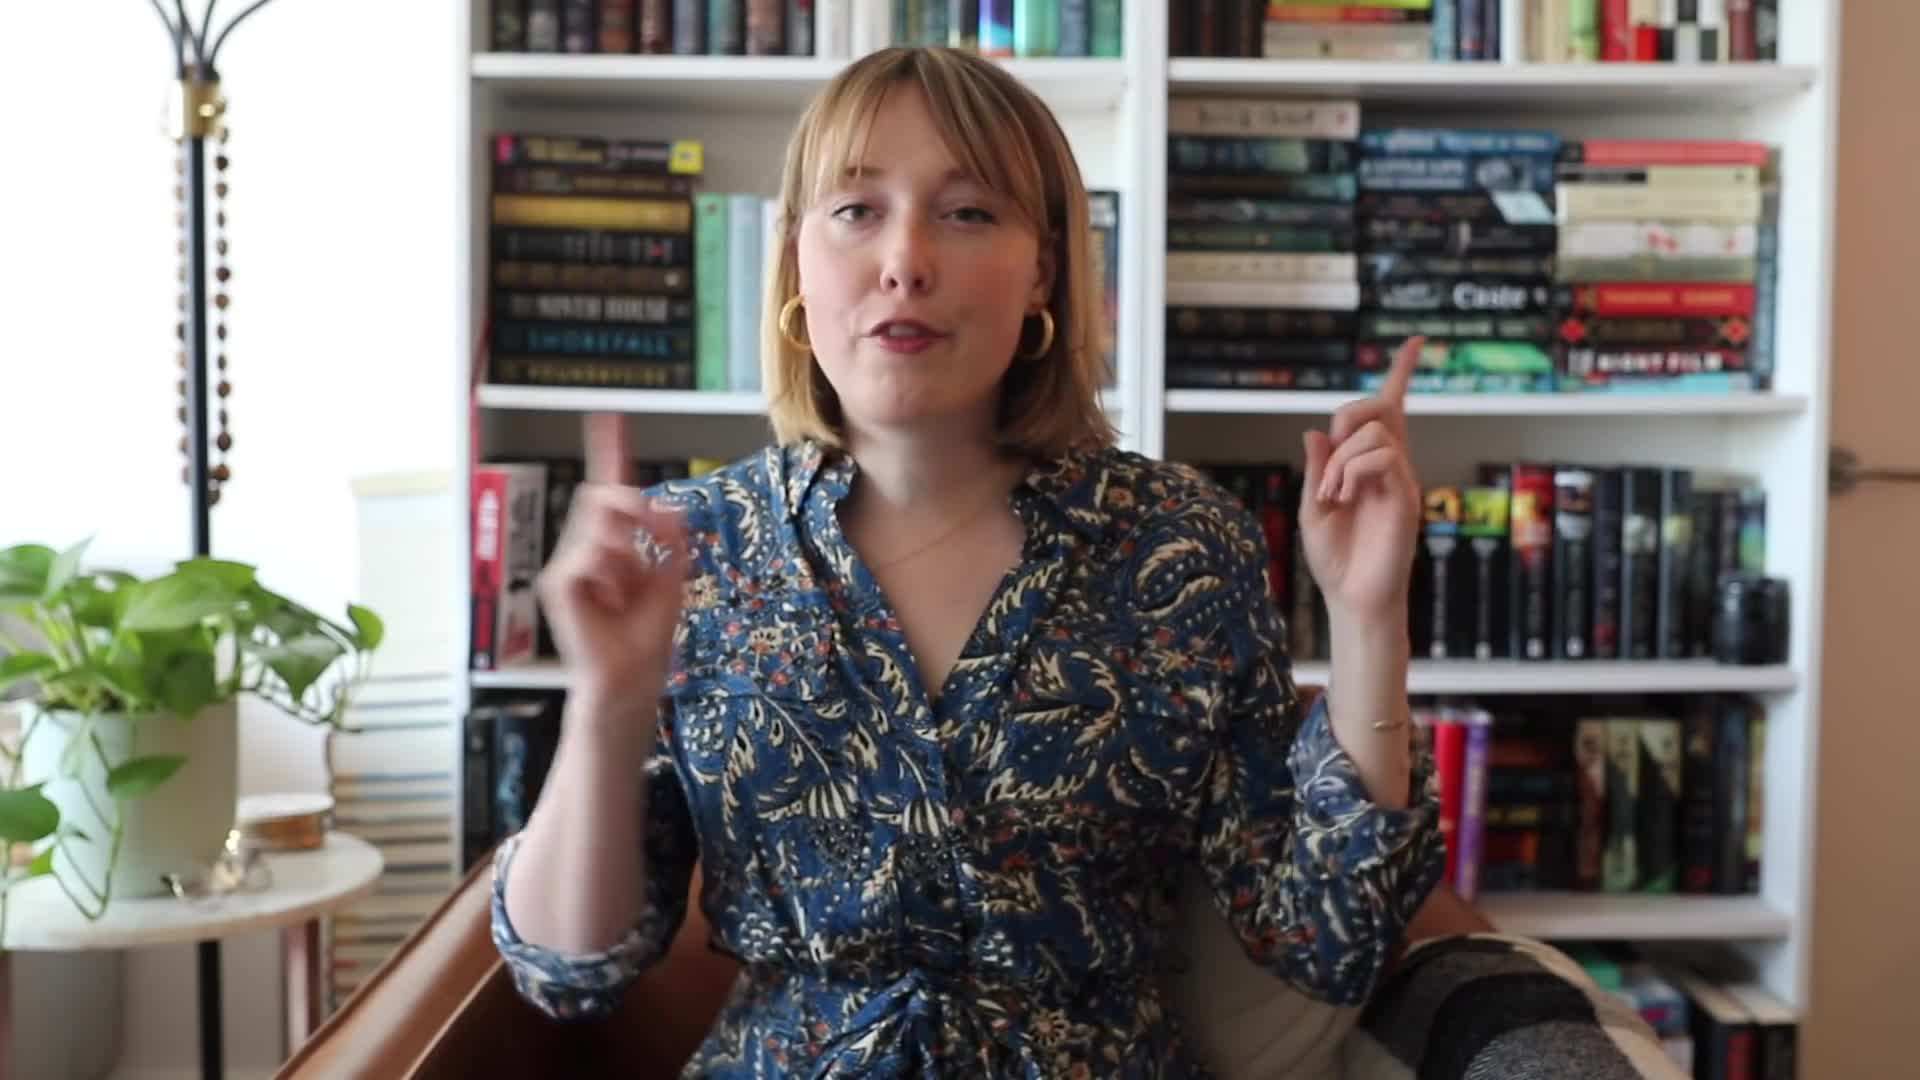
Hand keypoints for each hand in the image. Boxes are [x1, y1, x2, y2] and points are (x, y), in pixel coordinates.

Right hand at [536, 412, 688, 730]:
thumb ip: (670, 537)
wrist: (631, 675)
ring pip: (605, 525)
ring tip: (626, 595)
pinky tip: (609, 602)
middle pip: (608, 495)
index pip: (610, 490)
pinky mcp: (559, 580)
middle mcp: (587, 548)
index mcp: (613, 544)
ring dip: (630, 557)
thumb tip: (668, 505)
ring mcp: (570, 563)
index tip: (610, 419)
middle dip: (639, 512)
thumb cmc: (646, 634)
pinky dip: (612, 574)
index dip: (610, 453)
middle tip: (658, 542)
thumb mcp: (672, 576)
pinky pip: (594, 553)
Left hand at [1299, 337, 1424, 627]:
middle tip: (1329, 458)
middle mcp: (1389, 466)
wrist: (1353, 597)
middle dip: (1348, 415)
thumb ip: (1317, 468)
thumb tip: (1316, 430)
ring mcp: (1400, 479)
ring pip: (1375, 432)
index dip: (1401, 373)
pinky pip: (1381, 458)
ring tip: (1333, 495)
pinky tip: (1344, 498)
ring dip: (1341, 459)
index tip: (1415, 341)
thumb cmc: (1335, 558)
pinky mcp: (1405, 496)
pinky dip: (1352, 471)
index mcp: (1367, 465)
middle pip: (1378, 407)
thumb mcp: (1312, 507)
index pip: (1388, 409)